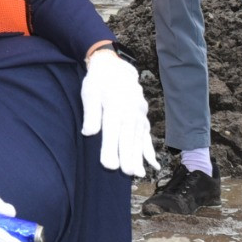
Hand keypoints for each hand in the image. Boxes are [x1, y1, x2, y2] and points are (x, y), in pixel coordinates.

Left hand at [82, 46, 158, 176]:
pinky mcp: (142, 117)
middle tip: (127, 173)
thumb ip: (91, 113)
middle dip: (128, 157)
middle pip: (128, 137)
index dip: (110, 149)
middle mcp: (129, 112)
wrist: (115, 67)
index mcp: (114, 106)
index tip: (109, 165)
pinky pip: (147, 135)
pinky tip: (153, 164)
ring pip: (139, 138)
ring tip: (138, 174)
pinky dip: (150, 150)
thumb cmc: (98, 82)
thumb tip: (88, 132)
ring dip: (139, 157)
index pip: (112, 131)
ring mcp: (138, 115)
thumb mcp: (89, 93)